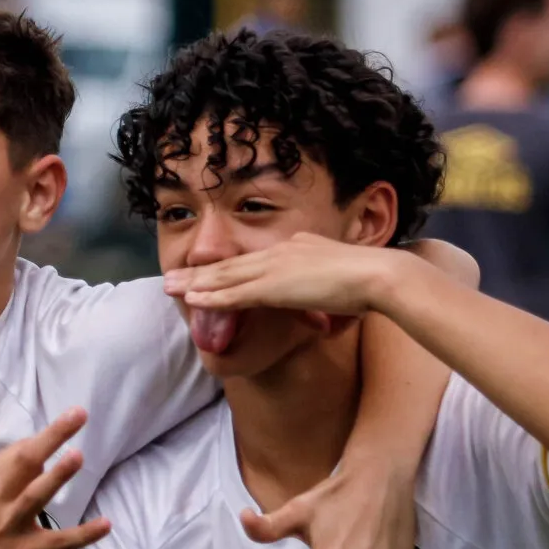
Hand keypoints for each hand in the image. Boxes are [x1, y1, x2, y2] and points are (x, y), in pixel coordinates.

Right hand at [0, 412, 111, 548]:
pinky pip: (60, 540)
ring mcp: (10, 526)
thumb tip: (33, 454)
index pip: (15, 453)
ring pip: (37, 495)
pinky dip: (85, 533)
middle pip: (25, 461)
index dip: (41, 440)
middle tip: (79, 414)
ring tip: (78, 456)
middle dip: (53, 435)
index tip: (62, 428)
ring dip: (58, 475)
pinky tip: (106, 524)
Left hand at [164, 234, 406, 319]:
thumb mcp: (340, 273)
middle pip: (231, 264)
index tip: (203, 272)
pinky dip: (213, 298)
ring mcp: (276, 268)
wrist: (380, 275)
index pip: (252, 260)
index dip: (224, 267)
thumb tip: (318, 286)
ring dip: (195, 284)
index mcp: (295, 247)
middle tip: (170, 277)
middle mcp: (281, 253)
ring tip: (169, 287)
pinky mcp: (276, 287)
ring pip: (226, 277)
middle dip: (198, 272)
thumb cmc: (370, 278)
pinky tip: (193, 301)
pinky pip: (237, 294)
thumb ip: (323, 275)